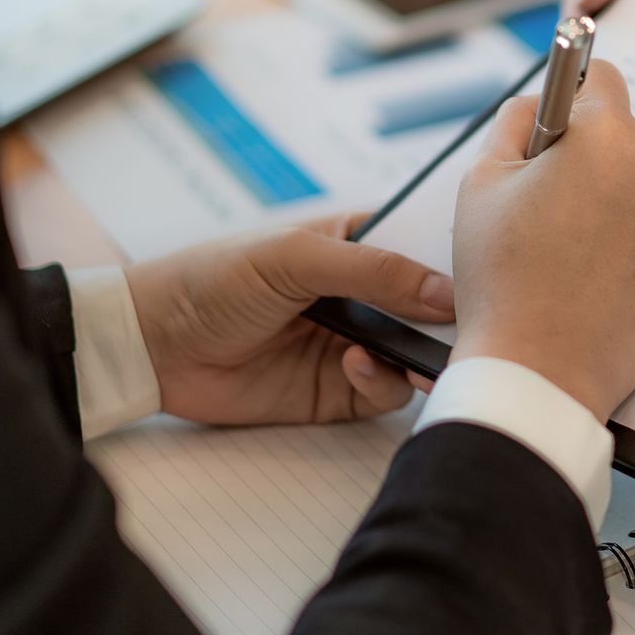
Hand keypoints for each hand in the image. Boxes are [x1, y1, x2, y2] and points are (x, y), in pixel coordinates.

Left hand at [124, 215, 456, 425]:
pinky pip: (386, 392)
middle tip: (465, 327)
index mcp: (358, 242)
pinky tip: (354, 367)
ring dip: (420, 355)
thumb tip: (445, 293)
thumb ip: (374, 271)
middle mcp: (366, 293)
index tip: (484, 271)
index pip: (426, 245)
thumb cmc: (213, 278)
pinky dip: (383, 382)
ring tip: (404, 354)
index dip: (458, 258)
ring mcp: (356, 343)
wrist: (151, 345)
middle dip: (453, 317)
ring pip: (418, 353)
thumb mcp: (296, 256)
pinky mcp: (339, 391)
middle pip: (433, 306)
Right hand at [447, 59, 634, 421]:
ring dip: (621, 202)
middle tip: (552, 211)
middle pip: (626, 139)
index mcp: (606, 134)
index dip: (571, 100)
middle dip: (593, 161)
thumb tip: (542, 103)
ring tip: (577, 254)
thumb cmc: (503, 275)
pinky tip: (606, 277)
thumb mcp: (482, 181)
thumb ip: (515, 122)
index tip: (560, 128)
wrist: (541, 369)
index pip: (600, 80)